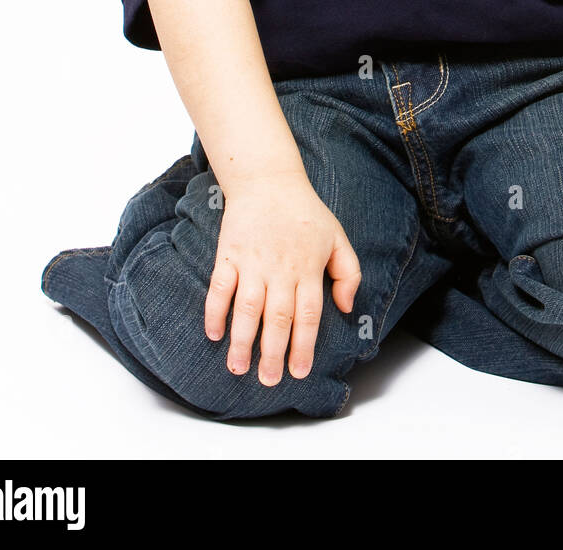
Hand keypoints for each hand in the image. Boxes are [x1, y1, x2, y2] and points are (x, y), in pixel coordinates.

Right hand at [204, 171, 361, 385]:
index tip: (299, 372)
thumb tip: (345, 307)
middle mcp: (280, 268)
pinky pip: (220, 286)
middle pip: (277, 318)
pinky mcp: (229, 253)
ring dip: (242, 340)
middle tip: (268, 381)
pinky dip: (214, 310)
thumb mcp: (338, 237)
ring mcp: (252, 261)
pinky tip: (213, 333)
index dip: (303, 345)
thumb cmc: (305, 212)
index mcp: (308, 267)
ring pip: (247, 307)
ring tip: (238, 367)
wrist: (268, 180)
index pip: (308, 314)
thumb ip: (349, 273)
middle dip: (272, 353)